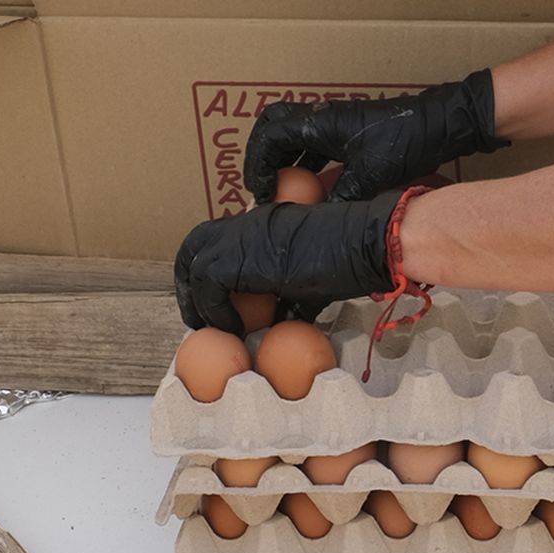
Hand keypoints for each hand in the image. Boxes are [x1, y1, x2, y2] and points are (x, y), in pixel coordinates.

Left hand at [174, 194, 397, 332]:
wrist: (364, 242)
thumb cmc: (352, 256)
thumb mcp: (313, 275)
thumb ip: (291, 293)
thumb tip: (284, 321)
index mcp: (262, 223)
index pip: (218, 240)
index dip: (210, 270)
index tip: (217, 302)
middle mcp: (246, 225)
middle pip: (194, 246)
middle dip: (189, 282)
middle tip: (200, 315)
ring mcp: (241, 238)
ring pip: (193, 264)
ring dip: (198, 299)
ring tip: (212, 327)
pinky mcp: (240, 258)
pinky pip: (209, 286)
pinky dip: (216, 311)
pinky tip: (235, 329)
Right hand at [244, 72, 504, 204]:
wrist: (442, 122)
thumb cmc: (406, 142)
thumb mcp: (371, 176)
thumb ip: (340, 199)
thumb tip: (317, 225)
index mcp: (321, 123)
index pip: (270, 137)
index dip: (258, 164)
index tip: (260, 192)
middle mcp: (323, 118)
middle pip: (275, 130)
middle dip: (264, 158)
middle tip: (263, 188)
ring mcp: (337, 123)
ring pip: (296, 138)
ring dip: (285, 162)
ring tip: (282, 193)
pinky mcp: (351, 132)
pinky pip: (316, 145)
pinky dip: (307, 164)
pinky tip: (313, 190)